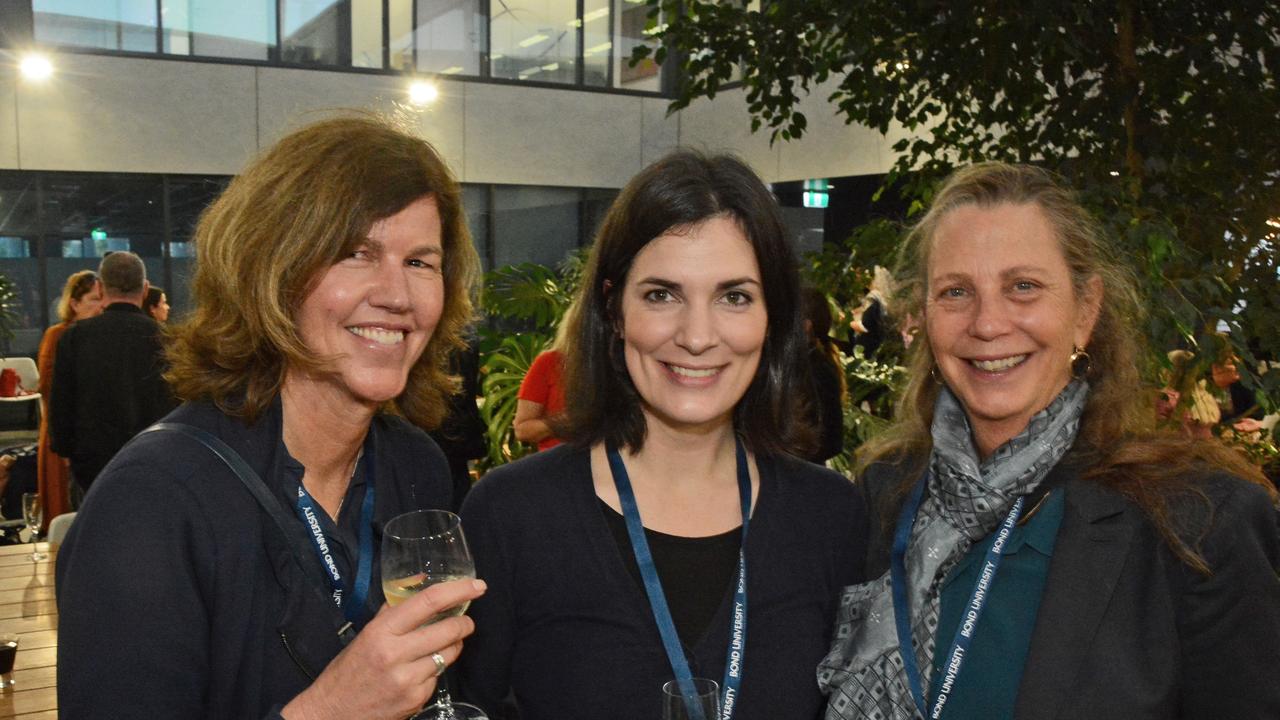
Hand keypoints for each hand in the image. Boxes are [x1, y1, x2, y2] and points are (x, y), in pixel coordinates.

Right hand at [281, 578, 486, 719]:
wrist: (332, 712)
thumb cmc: (349, 670)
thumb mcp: (366, 634)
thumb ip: (393, 609)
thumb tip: (419, 582)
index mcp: (381, 631)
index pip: (428, 602)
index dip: (458, 590)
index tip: (476, 586)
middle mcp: (395, 654)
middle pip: (448, 629)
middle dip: (464, 622)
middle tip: (466, 620)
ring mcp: (407, 679)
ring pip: (449, 654)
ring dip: (454, 646)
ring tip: (445, 643)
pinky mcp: (415, 699)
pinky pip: (438, 677)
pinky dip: (436, 671)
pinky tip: (422, 670)